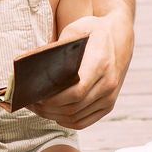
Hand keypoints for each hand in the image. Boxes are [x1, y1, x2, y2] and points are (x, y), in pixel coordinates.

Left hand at [29, 12, 132, 129]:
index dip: (53, 99)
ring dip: (54, 115)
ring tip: (38, 108)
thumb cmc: (95, 30)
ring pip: (76, 117)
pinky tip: (55, 115)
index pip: (75, 92)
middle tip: (30, 102)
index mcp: (100, 64)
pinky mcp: (109, 104)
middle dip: (47, 108)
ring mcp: (110, 96)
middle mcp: (108, 83)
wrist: (121, 35)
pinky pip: (85, 121)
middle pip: (73, 107)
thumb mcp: (77, 29)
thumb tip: (36, 69)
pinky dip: (67, 122)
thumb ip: (58, 48)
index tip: (35, 96)